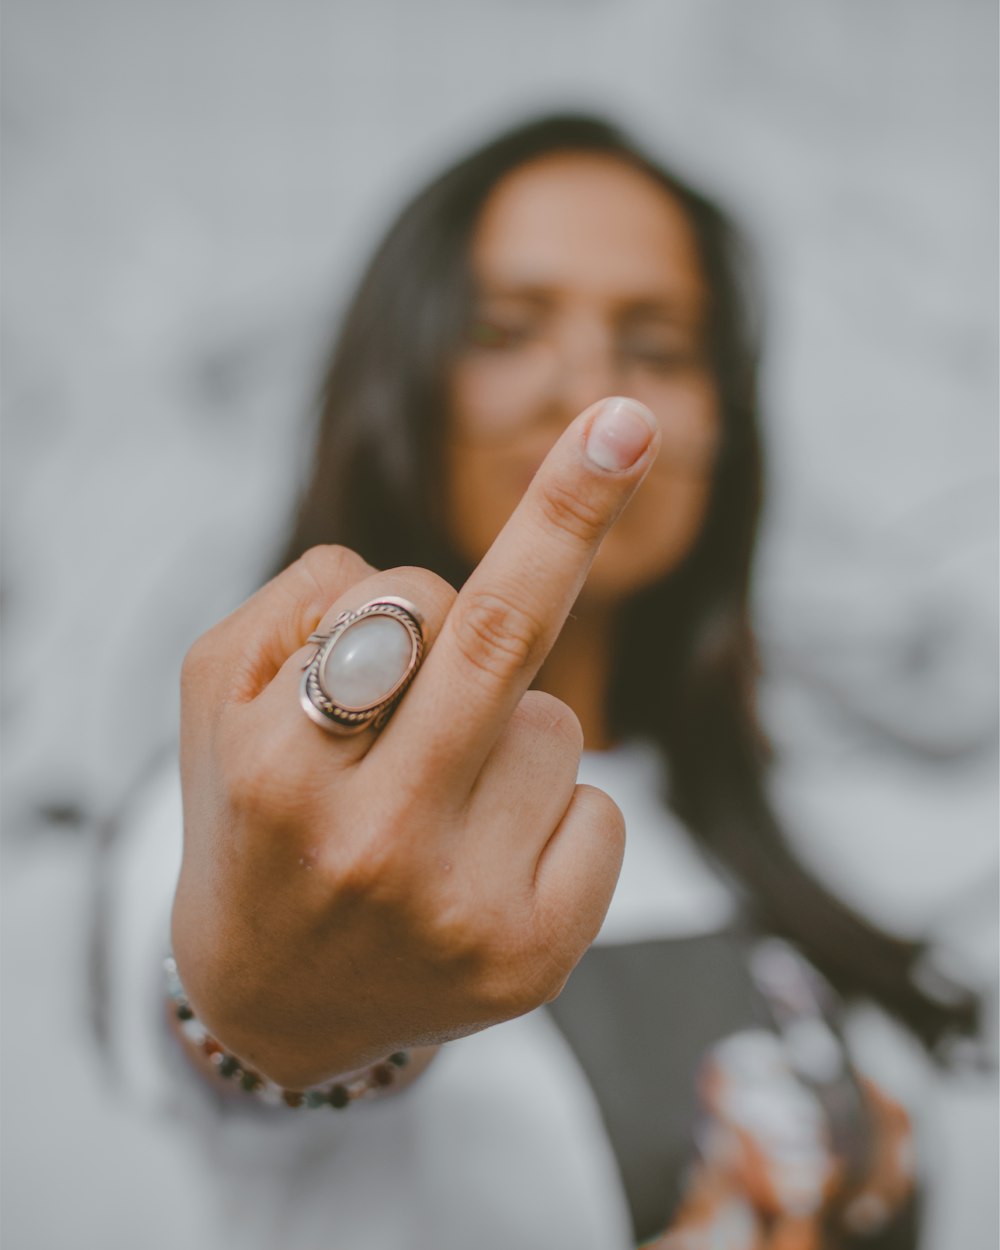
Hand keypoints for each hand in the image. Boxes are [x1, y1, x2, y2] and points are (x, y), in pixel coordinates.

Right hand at [172, 396, 659, 1087]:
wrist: (275, 1005)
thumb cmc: (253, 819)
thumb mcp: (219, 703)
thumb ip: (302, 611)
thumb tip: (438, 585)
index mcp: (278, 767)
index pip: (399, 602)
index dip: (445, 560)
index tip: (608, 429)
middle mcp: (372, 844)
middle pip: (498, 637)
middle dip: (569, 515)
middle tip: (628, 422)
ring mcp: (461, 910)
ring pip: (555, 725)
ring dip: (508, 733)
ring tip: (434, 803)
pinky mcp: (535, 962)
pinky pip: (599, 808)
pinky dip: (553, 809)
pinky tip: (483, 862)